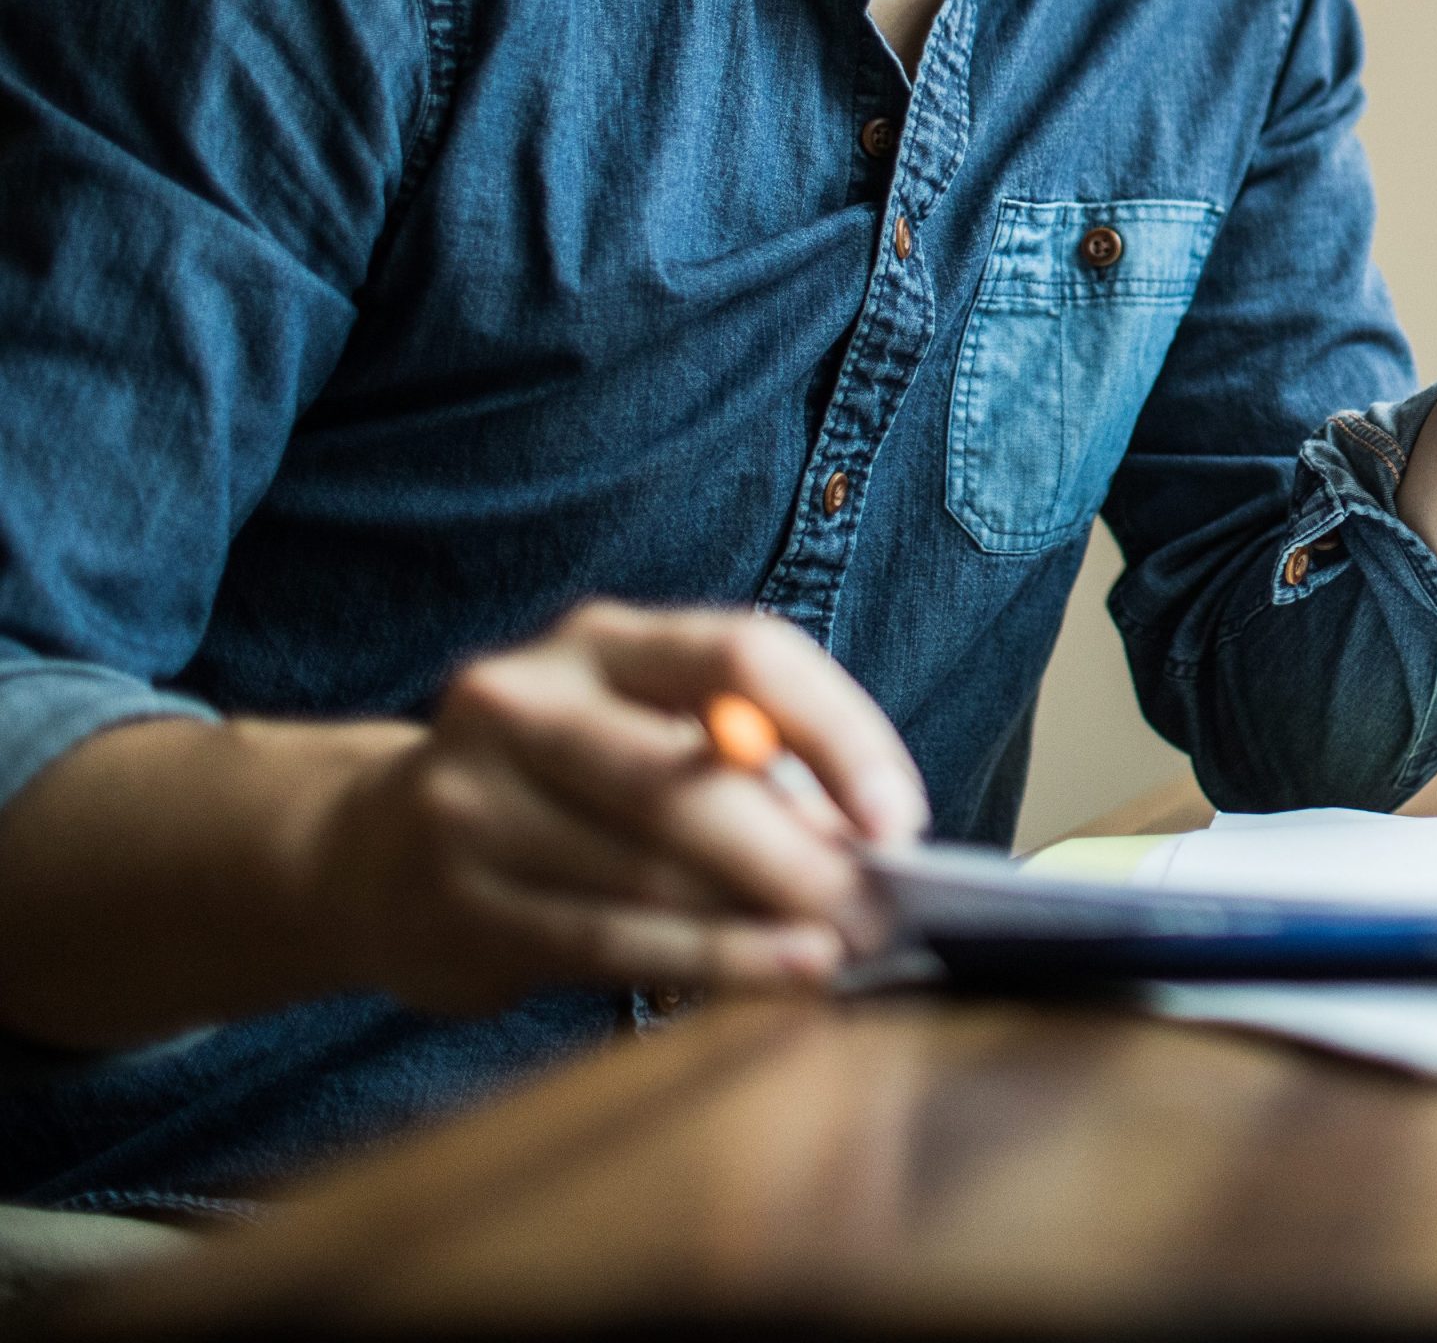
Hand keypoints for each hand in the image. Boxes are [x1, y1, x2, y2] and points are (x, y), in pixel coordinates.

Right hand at [319, 601, 927, 1012]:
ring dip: (762, 917)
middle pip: (686, 775)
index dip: (833, 732)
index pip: (740, 655)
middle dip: (798, 850)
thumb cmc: (558, 784)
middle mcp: (526, 702)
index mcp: (598, 639)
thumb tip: (867, 836)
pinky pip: (605, 939)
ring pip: (648, 868)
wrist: (362, 851)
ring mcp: (476, 803)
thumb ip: (744, 759)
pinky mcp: (457, 904)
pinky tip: (774, 975)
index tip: (896, 815)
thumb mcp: (639, 728)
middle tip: (877, 904)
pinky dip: (705, 960)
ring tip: (843, 948)